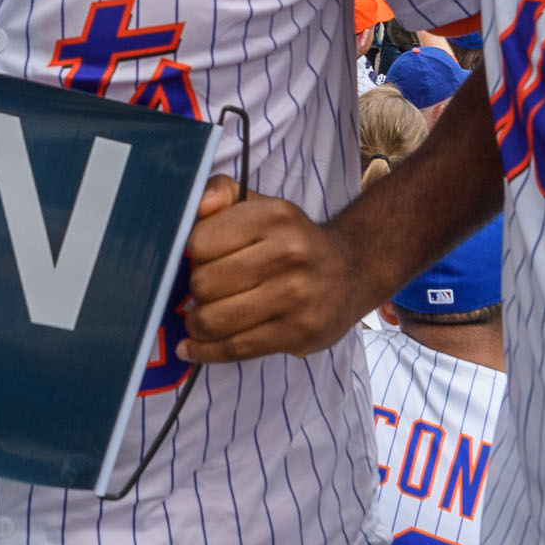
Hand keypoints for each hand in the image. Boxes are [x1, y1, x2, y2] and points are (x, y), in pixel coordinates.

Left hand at [179, 176, 384, 362]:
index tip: (202, 259)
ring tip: (199, 319)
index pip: (200, 242)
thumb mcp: (262, 205)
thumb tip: (198, 206)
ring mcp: (296, 297)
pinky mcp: (300, 333)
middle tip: (205, 291)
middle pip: (204, 284)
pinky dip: (206, 352)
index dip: (192, 253)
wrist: (352, 271)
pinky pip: (236, 348)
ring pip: (214, 320)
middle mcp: (289, 254)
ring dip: (196, 323)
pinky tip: (192, 348)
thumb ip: (223, 193)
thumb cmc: (292, 240)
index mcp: (274, 216)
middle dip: (195, 291)